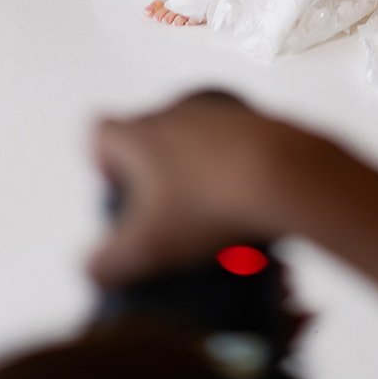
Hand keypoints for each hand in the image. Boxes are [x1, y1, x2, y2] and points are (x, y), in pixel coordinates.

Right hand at [85, 90, 301, 287]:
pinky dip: (232, 170)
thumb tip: (94, 268)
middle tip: (165, 216)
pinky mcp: (255, 118)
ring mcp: (217, 110)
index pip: (100, 131)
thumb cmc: (206, 205)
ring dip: (195, 173)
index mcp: (139, 135)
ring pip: (193, 141)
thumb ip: (109, 262)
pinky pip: (232, 144)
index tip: (119, 194)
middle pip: (148, 136)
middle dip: (152, 176)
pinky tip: (246, 208)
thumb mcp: (147, 248)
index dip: (102, 162)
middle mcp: (174, 112)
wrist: (283, 173)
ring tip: (212, 218)